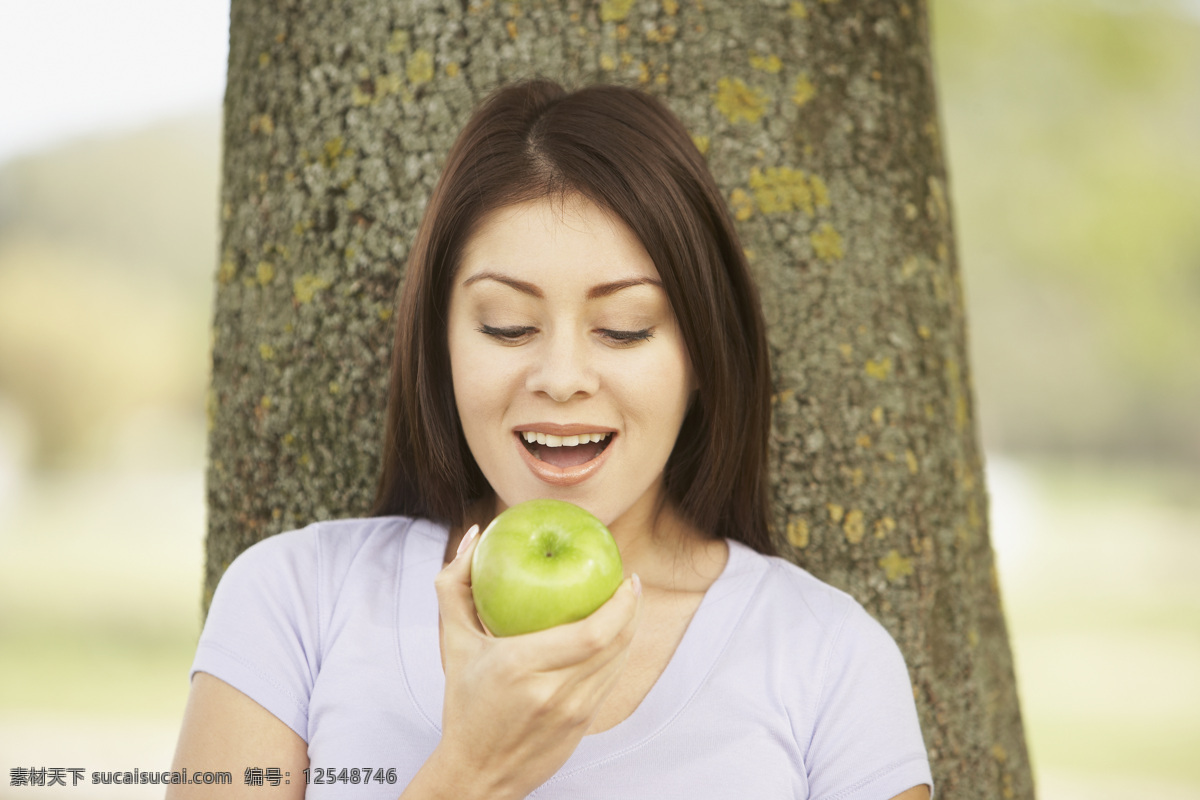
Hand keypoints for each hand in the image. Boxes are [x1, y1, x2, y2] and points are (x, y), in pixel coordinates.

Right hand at [422, 524, 641, 799]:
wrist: (477, 772)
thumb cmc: (464, 703)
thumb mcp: (453, 643)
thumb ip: (456, 584)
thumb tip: (476, 534)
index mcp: (520, 666)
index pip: (592, 633)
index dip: (621, 604)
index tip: (625, 577)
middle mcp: (553, 692)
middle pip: (614, 644)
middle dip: (632, 609)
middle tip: (629, 583)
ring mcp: (573, 714)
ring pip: (618, 663)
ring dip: (630, 631)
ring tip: (628, 604)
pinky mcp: (583, 727)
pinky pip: (611, 681)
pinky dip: (618, 655)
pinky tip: (616, 636)